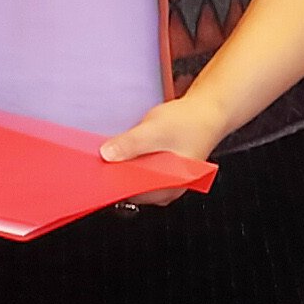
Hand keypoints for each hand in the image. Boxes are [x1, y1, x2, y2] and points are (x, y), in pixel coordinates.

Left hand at [97, 94, 229, 209]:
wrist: (208, 110)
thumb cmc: (190, 122)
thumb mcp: (155, 130)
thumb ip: (132, 144)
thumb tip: (107, 155)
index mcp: (168, 187)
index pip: (132, 193)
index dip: (112, 181)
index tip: (95, 170)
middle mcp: (167, 188)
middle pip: (132, 187)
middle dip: (116, 173)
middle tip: (99, 156)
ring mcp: (166, 179)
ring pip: (136, 178)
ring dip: (123, 165)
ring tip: (111, 150)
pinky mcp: (163, 167)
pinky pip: (141, 169)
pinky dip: (131, 160)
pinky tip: (125, 148)